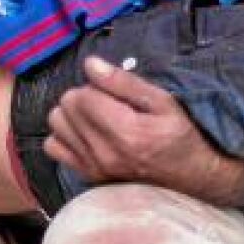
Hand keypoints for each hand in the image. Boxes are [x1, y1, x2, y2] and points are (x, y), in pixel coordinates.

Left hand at [45, 56, 239, 201]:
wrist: (190, 178)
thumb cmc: (180, 136)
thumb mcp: (163, 102)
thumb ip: (124, 82)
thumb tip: (90, 64)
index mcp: (126, 132)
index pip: (81, 96)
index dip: (95, 85)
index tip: (113, 91)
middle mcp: (104, 153)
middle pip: (65, 108)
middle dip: (82, 98)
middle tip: (106, 103)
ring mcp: (93, 168)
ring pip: (56, 126)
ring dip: (71, 116)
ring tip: (95, 117)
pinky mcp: (87, 176)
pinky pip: (53, 148)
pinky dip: (64, 136)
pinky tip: (85, 134)